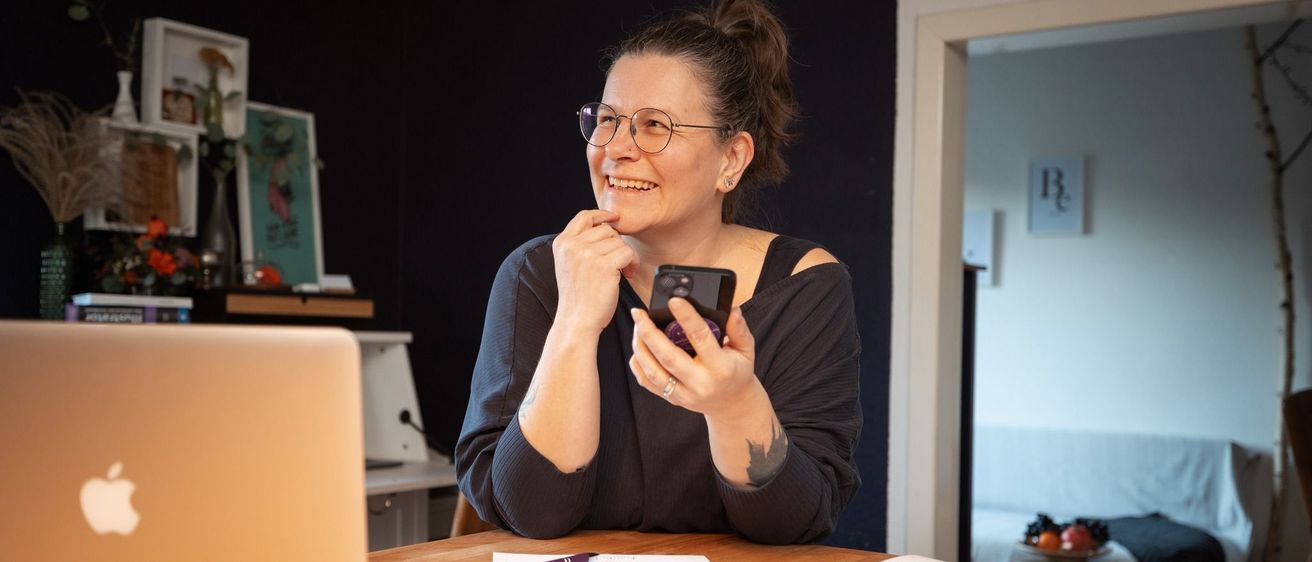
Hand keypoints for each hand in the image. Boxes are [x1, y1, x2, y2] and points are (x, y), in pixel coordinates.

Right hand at [552, 209, 638, 334]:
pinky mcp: (604, 265)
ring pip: (619, 242)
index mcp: (562, 243)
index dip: (602, 214)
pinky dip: (632, 263)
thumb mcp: (569, 264)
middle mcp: (572, 245)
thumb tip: (607, 226)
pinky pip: (627, 253)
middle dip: (617, 244)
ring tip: (623, 271)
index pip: (584, 216)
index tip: (615, 218)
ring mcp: (587, 254)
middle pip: (606, 230)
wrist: (577, 320)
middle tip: (619, 261)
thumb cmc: (578, 296)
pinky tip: (628, 274)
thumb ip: (580, 244)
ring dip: (626, 256)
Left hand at [628, 298, 760, 418]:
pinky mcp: (672, 399)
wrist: (731, 405)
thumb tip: (732, 309)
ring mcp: (683, 393)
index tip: (673, 301)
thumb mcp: (746, 350)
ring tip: (637, 326)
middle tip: (639, 313)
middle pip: (668, 356)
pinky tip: (638, 347)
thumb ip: (739, 329)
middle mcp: (700, 382)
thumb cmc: (737, 373)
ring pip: (653, 371)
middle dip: (649, 333)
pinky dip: (638, 364)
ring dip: (640, 347)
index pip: (700, 338)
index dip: (686, 317)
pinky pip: (647, 382)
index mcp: (720, 367)